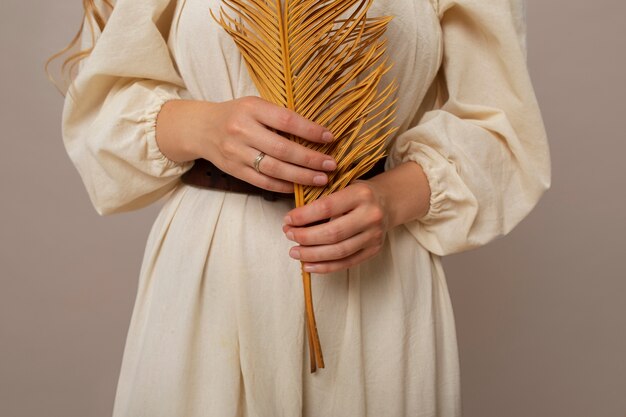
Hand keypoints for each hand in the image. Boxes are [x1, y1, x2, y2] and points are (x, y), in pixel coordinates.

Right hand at [155, 96, 336, 192]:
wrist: (201, 128)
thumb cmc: (236, 115)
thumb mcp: (255, 105)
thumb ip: (280, 117)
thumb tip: (316, 133)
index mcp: (251, 108)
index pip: (287, 121)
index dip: (311, 131)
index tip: (330, 138)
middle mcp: (242, 130)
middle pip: (283, 149)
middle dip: (311, 159)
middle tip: (331, 165)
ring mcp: (237, 153)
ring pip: (274, 169)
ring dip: (301, 176)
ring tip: (322, 179)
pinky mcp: (234, 171)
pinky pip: (263, 182)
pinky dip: (284, 186)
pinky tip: (299, 186)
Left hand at [282, 180, 388, 273]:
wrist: (388, 202)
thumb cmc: (358, 194)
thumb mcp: (343, 186)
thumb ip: (322, 200)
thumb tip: (292, 220)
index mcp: (361, 194)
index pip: (327, 207)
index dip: (303, 216)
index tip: (287, 220)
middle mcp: (371, 215)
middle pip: (333, 233)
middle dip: (305, 237)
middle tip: (288, 235)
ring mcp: (374, 235)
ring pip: (339, 251)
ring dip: (312, 254)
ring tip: (294, 252)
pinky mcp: (374, 250)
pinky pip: (346, 263)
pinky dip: (325, 267)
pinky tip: (308, 265)